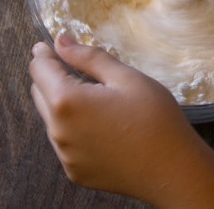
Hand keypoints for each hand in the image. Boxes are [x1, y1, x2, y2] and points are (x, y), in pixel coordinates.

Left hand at [29, 35, 200, 203]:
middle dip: (51, 77)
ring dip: (62, 103)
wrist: (174, 170)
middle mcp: (58, 131)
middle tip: (78, 69)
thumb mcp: (125, 77)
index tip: (49, 45)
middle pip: (39, 93)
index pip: (40, 69)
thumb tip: (60, 41)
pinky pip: (64, 141)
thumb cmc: (155, 118)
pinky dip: (73, 127)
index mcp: (67, 102)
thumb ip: (87, 57)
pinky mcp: (75, 171)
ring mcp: (65, 155)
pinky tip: (101, 125)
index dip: (44, 53)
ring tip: (96, 99)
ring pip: (51, 118)